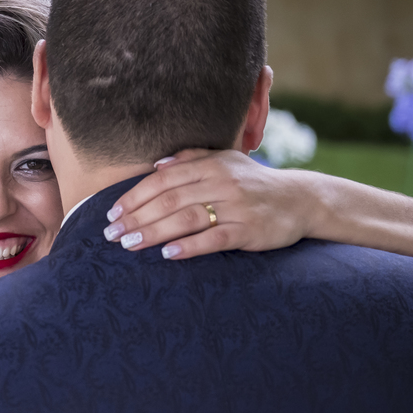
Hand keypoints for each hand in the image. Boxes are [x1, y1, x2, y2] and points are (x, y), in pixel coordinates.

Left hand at [102, 149, 315, 258]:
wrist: (301, 199)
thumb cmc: (253, 182)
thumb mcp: (226, 161)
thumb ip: (191, 159)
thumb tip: (156, 165)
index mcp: (210, 165)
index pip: (162, 180)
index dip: (134, 196)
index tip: (111, 213)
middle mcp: (221, 182)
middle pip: (169, 200)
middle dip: (136, 217)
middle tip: (111, 234)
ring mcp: (236, 206)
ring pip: (187, 218)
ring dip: (154, 232)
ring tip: (130, 244)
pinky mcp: (250, 229)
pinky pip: (215, 238)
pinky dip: (190, 246)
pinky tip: (168, 254)